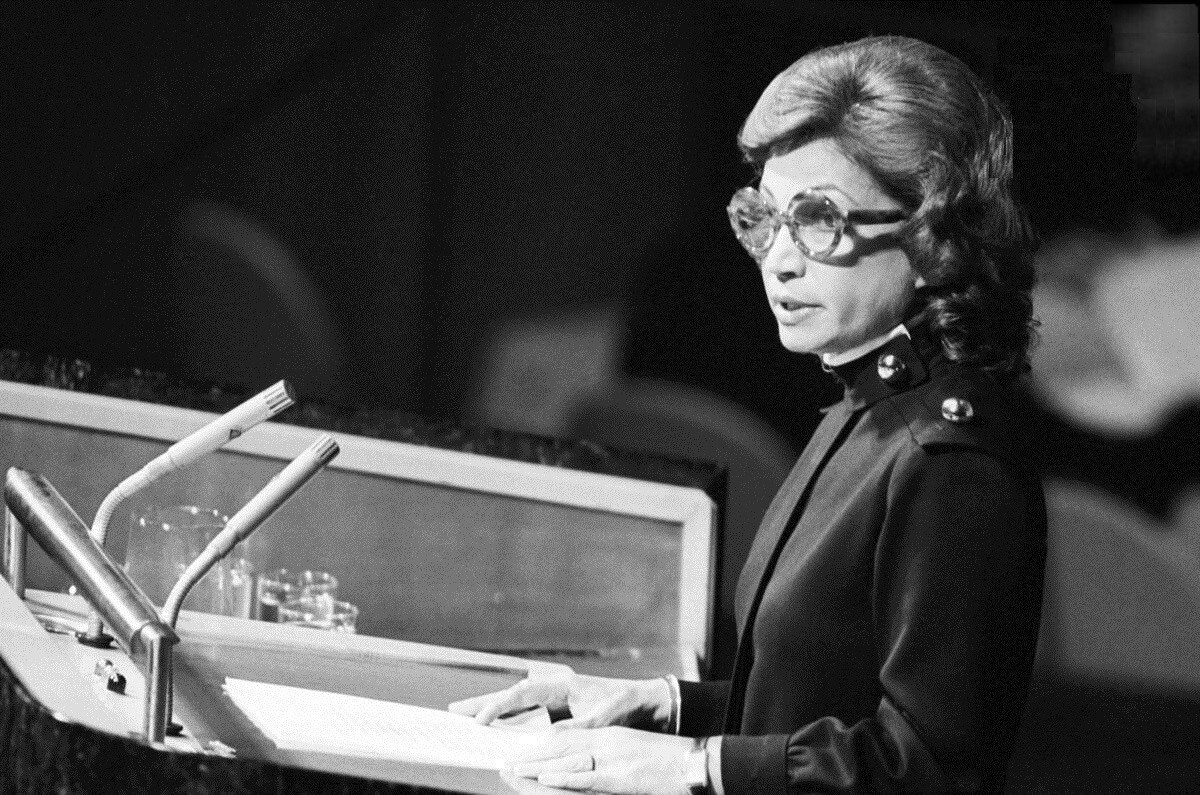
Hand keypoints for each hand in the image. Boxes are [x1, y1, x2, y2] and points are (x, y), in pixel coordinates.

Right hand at [449, 672, 669, 730]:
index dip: (500, 707)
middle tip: (452, 710)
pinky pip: (526, 716)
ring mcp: (554, 699)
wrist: (644, 702)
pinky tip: (492, 729)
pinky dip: (507, 721)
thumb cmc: (625, 705)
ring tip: (462, 717)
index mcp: (562, 684)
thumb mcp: (603, 718)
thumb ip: (578, 727)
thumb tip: (550, 739)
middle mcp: (553, 688)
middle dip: (483, 702)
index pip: (523, 694)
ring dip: (491, 711)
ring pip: (515, 705)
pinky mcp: (556, 711)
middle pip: (512, 695)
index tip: (481, 721)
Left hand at [507, 726, 695, 794]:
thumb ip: (606, 758)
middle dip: (531, 757)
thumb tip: (584, 769)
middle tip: (506, 764)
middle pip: (560, 748)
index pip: (567, 740)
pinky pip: (586, 776)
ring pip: (566, 760)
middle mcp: (606, 743)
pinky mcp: (620, 775)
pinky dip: (563, 776)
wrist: (694, 762)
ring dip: (537, 767)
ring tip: (513, 771)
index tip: (520, 755)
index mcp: (608, 737)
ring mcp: (613, 758)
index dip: (541, 748)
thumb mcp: (631, 753)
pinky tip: (544, 777)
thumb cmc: (667, 762)